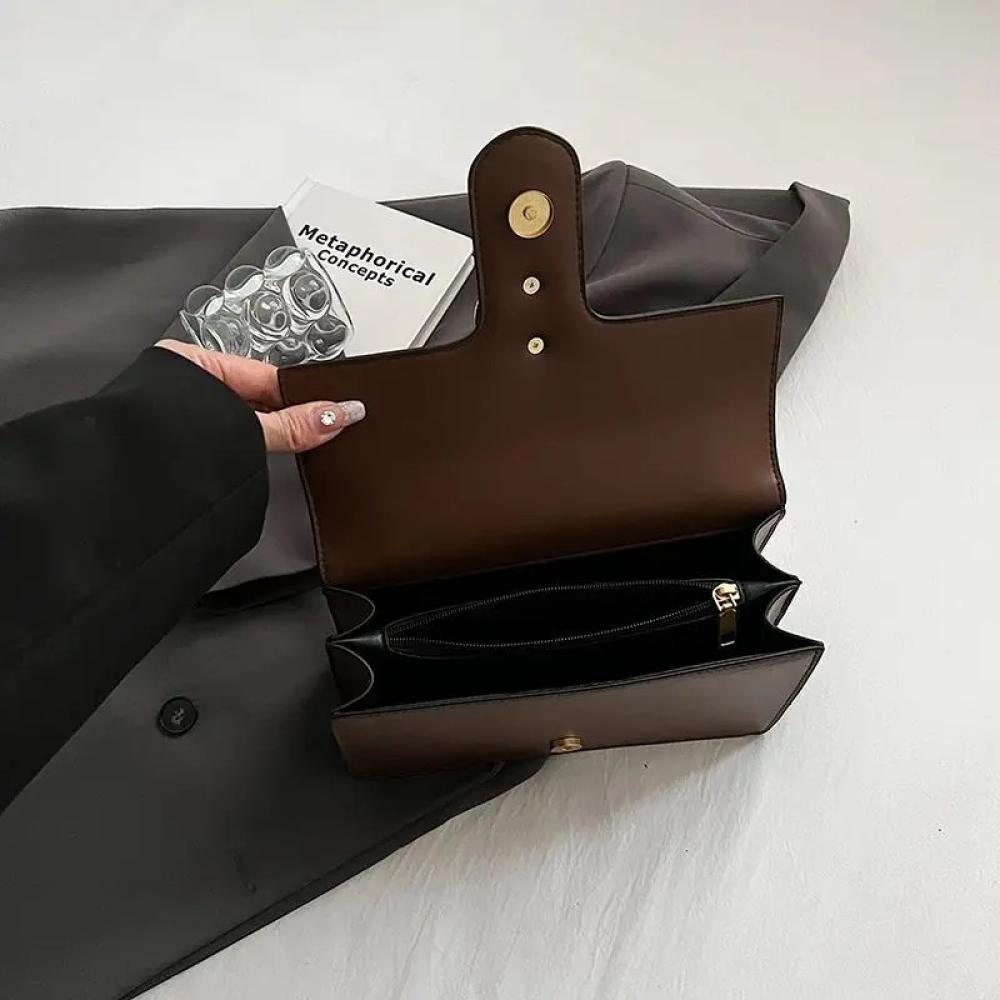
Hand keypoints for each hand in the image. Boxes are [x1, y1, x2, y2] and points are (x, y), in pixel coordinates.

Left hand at [156, 340, 364, 452]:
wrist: (125, 494)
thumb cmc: (160, 448)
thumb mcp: (244, 430)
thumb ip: (292, 425)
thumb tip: (336, 415)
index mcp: (188, 362)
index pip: (262, 373)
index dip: (299, 392)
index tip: (332, 407)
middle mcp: (181, 386)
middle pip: (254, 397)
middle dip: (285, 415)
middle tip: (322, 428)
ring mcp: (180, 417)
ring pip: (241, 420)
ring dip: (269, 434)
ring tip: (296, 443)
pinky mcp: (182, 445)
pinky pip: (228, 438)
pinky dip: (250, 446)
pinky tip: (266, 455)